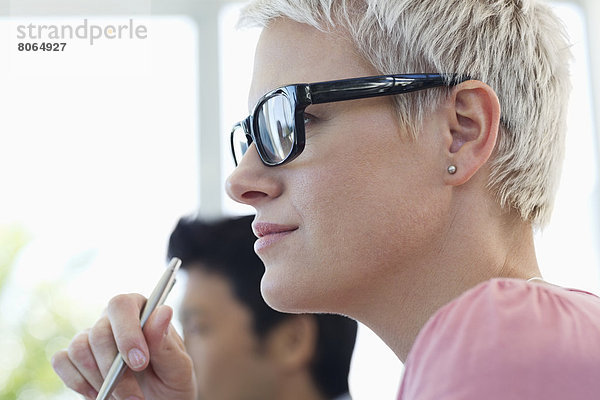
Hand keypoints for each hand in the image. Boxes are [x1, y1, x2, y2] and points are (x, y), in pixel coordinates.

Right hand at [51, 293, 196, 399]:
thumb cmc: (171, 382)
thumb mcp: (178, 367)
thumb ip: (167, 343)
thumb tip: (163, 311)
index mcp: (142, 311)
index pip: (123, 305)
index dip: (127, 332)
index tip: (139, 362)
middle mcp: (113, 320)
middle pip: (99, 331)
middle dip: (113, 368)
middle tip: (133, 395)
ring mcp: (92, 338)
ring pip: (78, 347)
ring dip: (98, 378)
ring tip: (120, 397)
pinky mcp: (75, 359)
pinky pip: (62, 361)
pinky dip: (78, 381)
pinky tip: (98, 394)